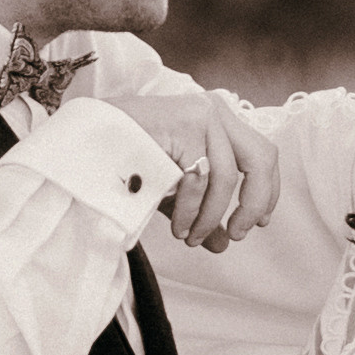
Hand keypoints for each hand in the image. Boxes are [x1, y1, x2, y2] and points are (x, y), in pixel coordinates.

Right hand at [103, 89, 281, 249]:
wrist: (88, 141)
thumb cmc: (130, 161)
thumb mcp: (175, 190)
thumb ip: (202, 212)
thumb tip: (224, 244)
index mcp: (218, 120)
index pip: (263, 153)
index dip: (267, 192)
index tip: (260, 223)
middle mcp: (215, 110)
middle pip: (262, 158)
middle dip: (254, 203)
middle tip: (237, 234)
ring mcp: (201, 114)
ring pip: (226, 176)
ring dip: (210, 216)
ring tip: (190, 237)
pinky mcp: (185, 123)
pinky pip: (198, 178)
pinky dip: (191, 210)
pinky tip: (177, 225)